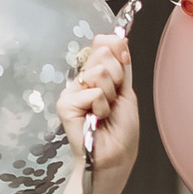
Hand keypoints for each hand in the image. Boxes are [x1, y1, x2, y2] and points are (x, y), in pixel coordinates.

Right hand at [55, 32, 139, 183]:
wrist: (116, 156)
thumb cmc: (121, 130)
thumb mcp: (126, 91)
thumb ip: (121, 64)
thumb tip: (118, 37)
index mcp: (96, 74)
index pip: (104, 43)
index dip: (118, 52)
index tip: (122, 75)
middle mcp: (81, 80)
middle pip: (104, 54)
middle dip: (117, 78)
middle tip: (113, 101)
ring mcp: (72, 91)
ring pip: (99, 72)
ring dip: (110, 96)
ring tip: (105, 112)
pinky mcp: (65, 104)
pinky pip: (93, 92)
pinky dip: (101, 106)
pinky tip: (95, 119)